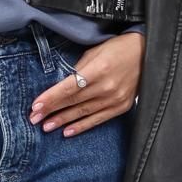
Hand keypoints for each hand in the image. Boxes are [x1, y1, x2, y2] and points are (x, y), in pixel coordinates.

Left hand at [30, 31, 144, 135]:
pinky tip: (67, 132)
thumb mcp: (96, 52)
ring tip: (46, 127)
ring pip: (82, 113)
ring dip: (62, 121)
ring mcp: (115, 99)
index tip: (35, 106)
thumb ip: (79, 70)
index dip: (51, 98)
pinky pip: (97, 120)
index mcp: (99, 69)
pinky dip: (81, 126)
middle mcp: (107, 87)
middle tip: (33, 119)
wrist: (148, 54)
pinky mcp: (121, 107)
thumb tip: (61, 86)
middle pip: (73, 101)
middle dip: (51, 111)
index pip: (68, 87)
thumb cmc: (118, 49)